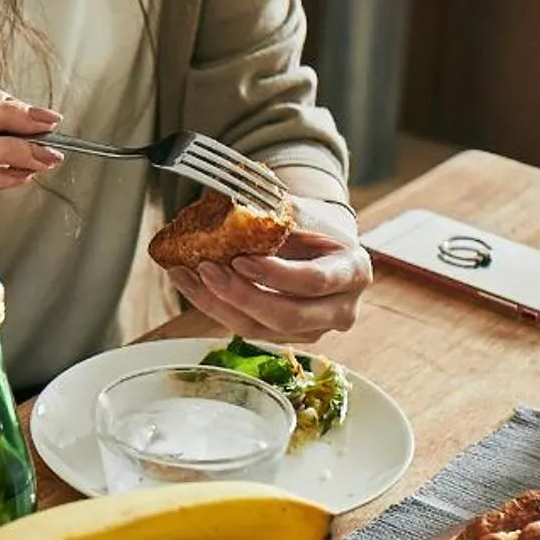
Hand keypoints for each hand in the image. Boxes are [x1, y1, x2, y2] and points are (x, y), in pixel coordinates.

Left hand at [169, 196, 370, 343]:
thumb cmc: (313, 224)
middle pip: (288, 316)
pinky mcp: (286, 338)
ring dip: (218, 304)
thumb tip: (231, 202)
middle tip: (206, 269)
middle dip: (241, 295)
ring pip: (261, 330)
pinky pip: (247, 330)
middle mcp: (340, 310)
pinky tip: (191, 285)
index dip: (276, 274)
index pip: (315, 281)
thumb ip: (275, 210)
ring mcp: (314, 330)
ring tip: (186, 274)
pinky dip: (215, 308)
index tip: (240, 259)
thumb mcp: (304, 211)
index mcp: (353, 272)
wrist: (322, 244)